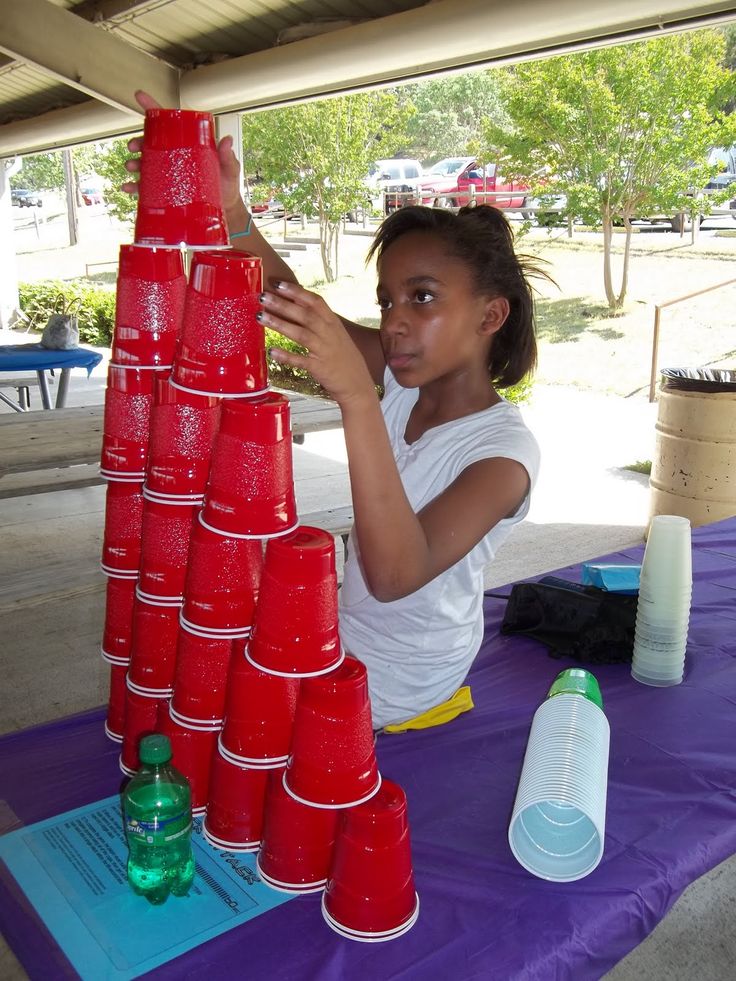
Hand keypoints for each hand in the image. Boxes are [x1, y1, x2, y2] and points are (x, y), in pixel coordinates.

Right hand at [120, 90, 243, 213]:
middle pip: (151, 143)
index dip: (153, 107)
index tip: (140, 96)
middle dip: (138, 141)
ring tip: (131, 166)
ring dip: (135, 163)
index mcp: (186, 144)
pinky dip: (134, 187)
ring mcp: (168, 174)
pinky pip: (146, 188)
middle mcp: (174, 156)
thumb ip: (227, 156)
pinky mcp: (165, 192)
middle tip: (134, 147)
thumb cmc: (227, 184)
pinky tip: (128, 187)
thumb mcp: (230, 168)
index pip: (168, 122)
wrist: (225, 208)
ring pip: (145, 164)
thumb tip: (227, 140)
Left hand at [261, 282, 376, 408]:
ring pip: (301, 334)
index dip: (296, 291)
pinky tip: (271, 351)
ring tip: (260, 317)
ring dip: (280, 324)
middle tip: (262, 297)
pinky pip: (301, 361)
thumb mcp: (334, 333)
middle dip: (283, 304)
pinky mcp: (320, 368)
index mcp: (332, 322)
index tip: (278, 284)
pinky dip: (286, 356)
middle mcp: (329, 333)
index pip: (314, 301)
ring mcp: (324, 351)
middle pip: (305, 315)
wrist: (357, 384)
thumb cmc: (342, 356)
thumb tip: (293, 301)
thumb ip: (317, 318)